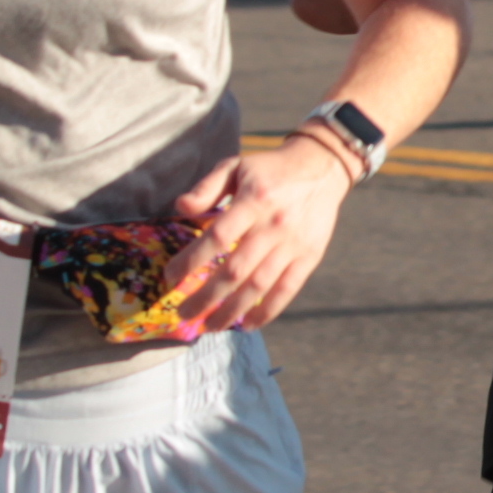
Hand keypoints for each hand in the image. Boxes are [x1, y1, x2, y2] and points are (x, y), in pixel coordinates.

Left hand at [167, 134, 357, 330]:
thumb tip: (180, 208)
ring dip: (231, 310)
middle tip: (184, 313)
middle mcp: (274, 226)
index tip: (170, 277)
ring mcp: (293, 244)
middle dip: (206, 297)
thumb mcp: (236, 165)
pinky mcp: (309, 257)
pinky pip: (287, 290)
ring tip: (210, 326)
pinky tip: (247, 324)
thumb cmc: (270, 169)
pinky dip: (266, 311)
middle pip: (235, 270)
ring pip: (258, 286)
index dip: (191, 260)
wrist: (321, 167)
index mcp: (253, 201)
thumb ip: (207, 187)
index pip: (217, 237)